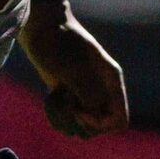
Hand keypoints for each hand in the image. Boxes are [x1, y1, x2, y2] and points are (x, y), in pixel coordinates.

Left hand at [23, 14, 129, 137]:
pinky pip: (66, 123)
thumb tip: (94, 113)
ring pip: (80, 129)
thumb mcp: (73, 67)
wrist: (41, 30)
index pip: (119, 120)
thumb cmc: (59, 43)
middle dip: (77, 122)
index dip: (100, 123)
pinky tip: (50, 99)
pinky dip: (55, 116)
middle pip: (98, 129)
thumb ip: (88, 91)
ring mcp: (85, 96)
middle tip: (64, 100)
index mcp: (111, 82)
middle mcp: (102, 92)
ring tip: (55, 97)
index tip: (79, 110)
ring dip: (64, 119)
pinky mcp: (69, 99)